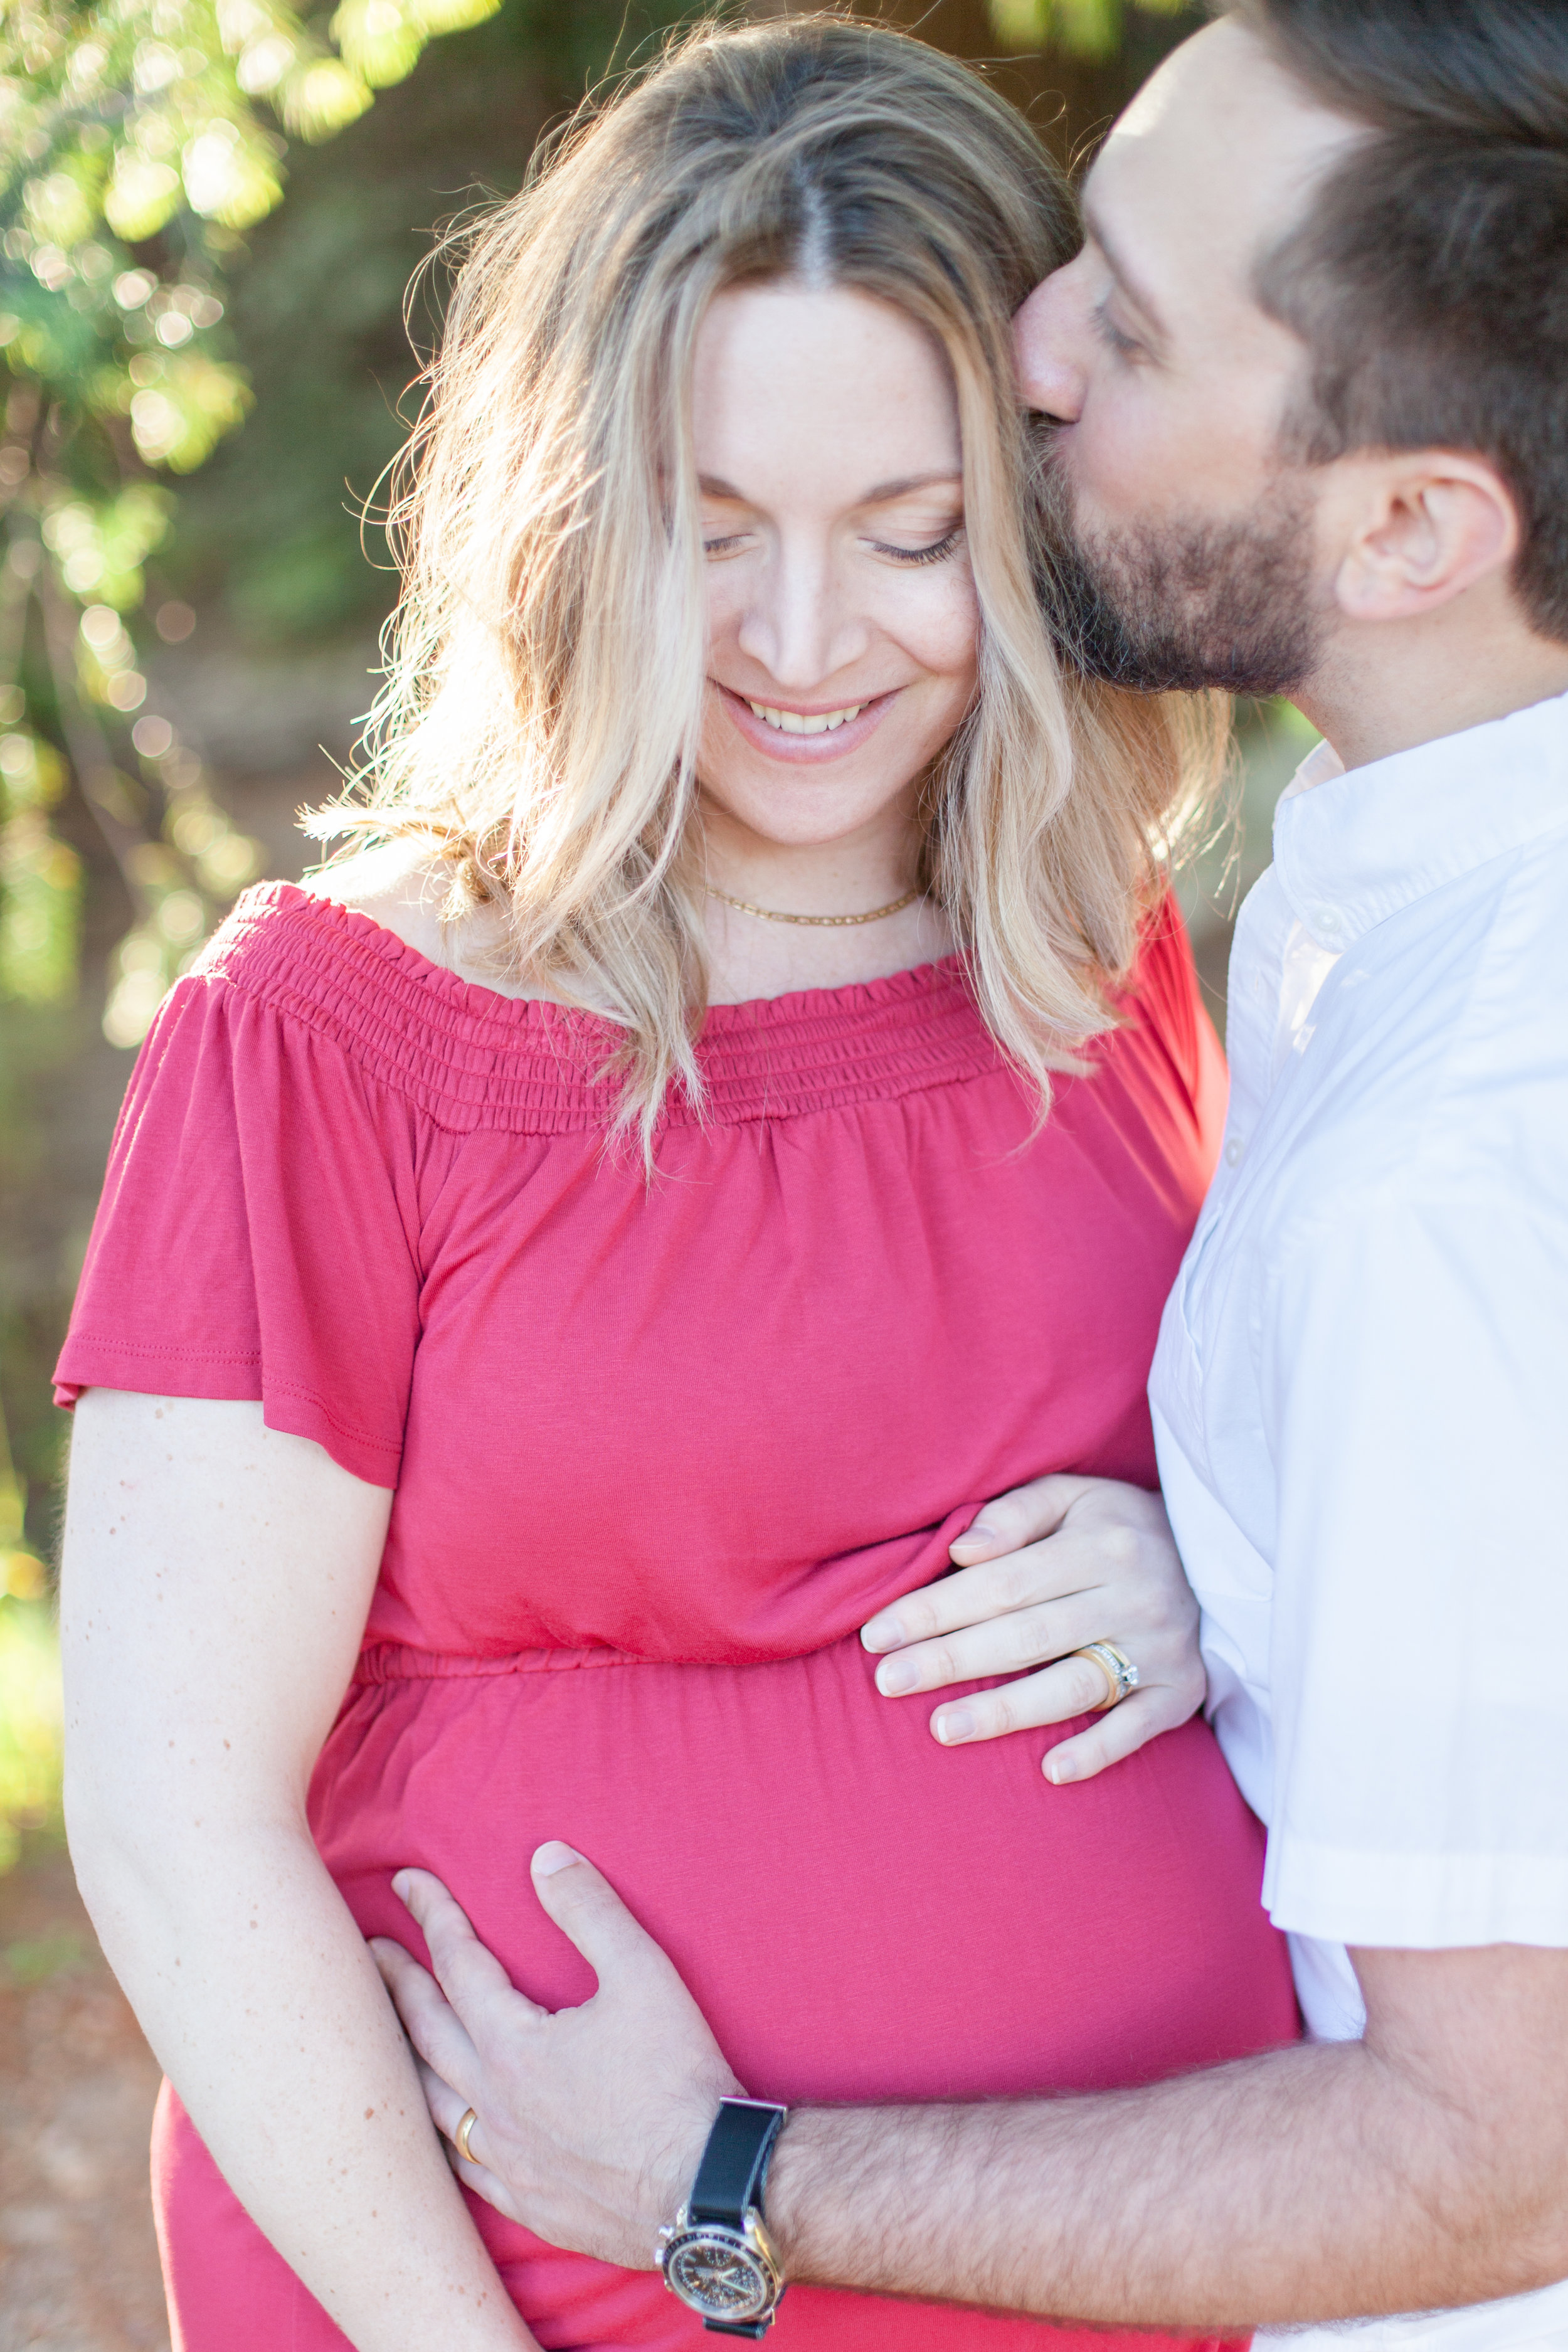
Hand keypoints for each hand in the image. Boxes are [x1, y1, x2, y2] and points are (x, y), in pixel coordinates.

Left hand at [370, 1849, 742, 2269]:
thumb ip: (589, 1911)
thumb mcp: (643, 1974)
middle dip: (395, 1983)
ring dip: (403, 2060)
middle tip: (369, 1952)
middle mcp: (493, 2104)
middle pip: (424, 2031)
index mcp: (513, 2045)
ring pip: (430, 2105)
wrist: (704, 2188)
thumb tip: (545, 1857)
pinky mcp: (528, 2203)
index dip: (432, 1915)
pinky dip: (439, 2139)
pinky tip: (439, 2133)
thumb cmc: (677, 2078)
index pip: (457, 1964)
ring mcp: (506, 2161)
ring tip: (384, 2038)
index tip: (405, 1882)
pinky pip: (462, 2169)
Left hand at [860, 1475, 1202, 1783]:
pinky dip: (1097, 1749)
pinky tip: (1049, 1771)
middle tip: (886, 1682)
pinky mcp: (1184, 1690)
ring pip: (1073, 1685)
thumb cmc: (1117, 1527)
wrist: (1219, 1556)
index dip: (937, 1609)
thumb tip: (963, 1551)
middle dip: (951, 1660)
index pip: (1001, 1582)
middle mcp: (1133, 1595)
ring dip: (1006, 1710)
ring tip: (941, 1728)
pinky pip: (1138, 1727)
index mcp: (1099, 1542)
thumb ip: (1015, 1513)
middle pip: (1027, 1635)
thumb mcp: (1073, 1496)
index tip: (878, 1634)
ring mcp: (1161, 1647)